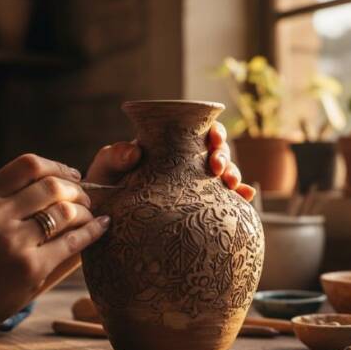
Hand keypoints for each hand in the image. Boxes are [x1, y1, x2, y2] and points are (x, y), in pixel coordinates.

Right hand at [0, 154, 109, 339]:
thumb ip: (13, 198)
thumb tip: (67, 179)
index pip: (29, 165)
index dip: (58, 167)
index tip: (73, 176)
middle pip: (52, 186)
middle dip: (77, 191)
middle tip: (86, 200)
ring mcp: (13, 242)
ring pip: (66, 212)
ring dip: (86, 211)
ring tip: (90, 216)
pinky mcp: (31, 267)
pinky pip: (74, 240)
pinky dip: (93, 231)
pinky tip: (101, 226)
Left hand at [87, 122, 255, 200]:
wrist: (104, 219)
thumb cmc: (104, 188)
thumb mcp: (105, 169)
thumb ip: (114, 156)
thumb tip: (133, 150)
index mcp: (168, 147)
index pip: (197, 130)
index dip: (212, 131)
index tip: (212, 138)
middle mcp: (186, 164)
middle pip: (217, 151)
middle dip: (224, 156)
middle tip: (217, 169)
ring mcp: (193, 185)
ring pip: (224, 174)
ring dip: (233, 175)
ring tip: (231, 186)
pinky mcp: (198, 207)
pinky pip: (223, 200)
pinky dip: (239, 198)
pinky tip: (246, 200)